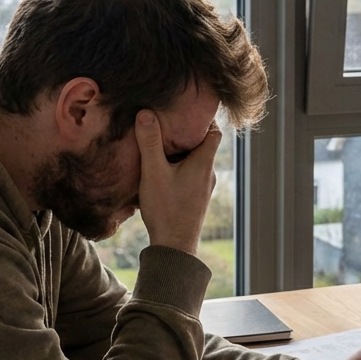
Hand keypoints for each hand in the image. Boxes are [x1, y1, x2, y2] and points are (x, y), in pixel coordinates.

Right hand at [135, 110, 220, 254]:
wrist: (174, 248)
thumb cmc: (166, 209)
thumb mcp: (153, 172)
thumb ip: (149, 143)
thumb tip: (145, 113)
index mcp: (204, 163)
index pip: (214, 131)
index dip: (203, 118)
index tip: (186, 111)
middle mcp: (208, 174)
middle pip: (204, 145)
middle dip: (187, 134)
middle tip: (168, 124)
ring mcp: (203, 188)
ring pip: (196, 161)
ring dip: (182, 153)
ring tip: (161, 146)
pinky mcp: (196, 199)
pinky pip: (191, 175)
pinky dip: (180, 168)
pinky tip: (162, 171)